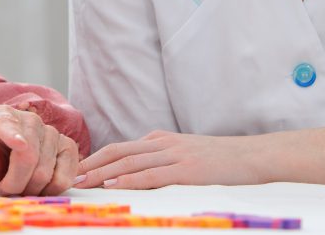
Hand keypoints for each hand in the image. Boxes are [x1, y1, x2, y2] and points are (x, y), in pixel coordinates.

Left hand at [0, 105, 79, 195]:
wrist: (17, 154)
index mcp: (0, 118)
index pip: (7, 126)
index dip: (13, 136)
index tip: (18, 146)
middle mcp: (29, 120)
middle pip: (28, 160)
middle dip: (15, 184)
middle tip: (8, 188)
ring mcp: (52, 131)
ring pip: (46, 171)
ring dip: (33, 189)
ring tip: (23, 185)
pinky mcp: (69, 145)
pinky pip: (65, 175)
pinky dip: (53, 188)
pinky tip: (42, 184)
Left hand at [74, 130, 267, 188]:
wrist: (254, 156)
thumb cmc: (221, 161)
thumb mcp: (186, 154)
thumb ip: (161, 159)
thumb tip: (135, 172)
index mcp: (160, 140)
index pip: (120, 148)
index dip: (96, 158)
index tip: (76, 169)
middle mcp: (163, 144)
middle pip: (118, 152)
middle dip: (91, 164)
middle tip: (70, 176)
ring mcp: (175, 155)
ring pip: (129, 162)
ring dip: (103, 173)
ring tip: (83, 182)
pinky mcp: (187, 170)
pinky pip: (152, 174)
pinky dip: (130, 179)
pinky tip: (115, 184)